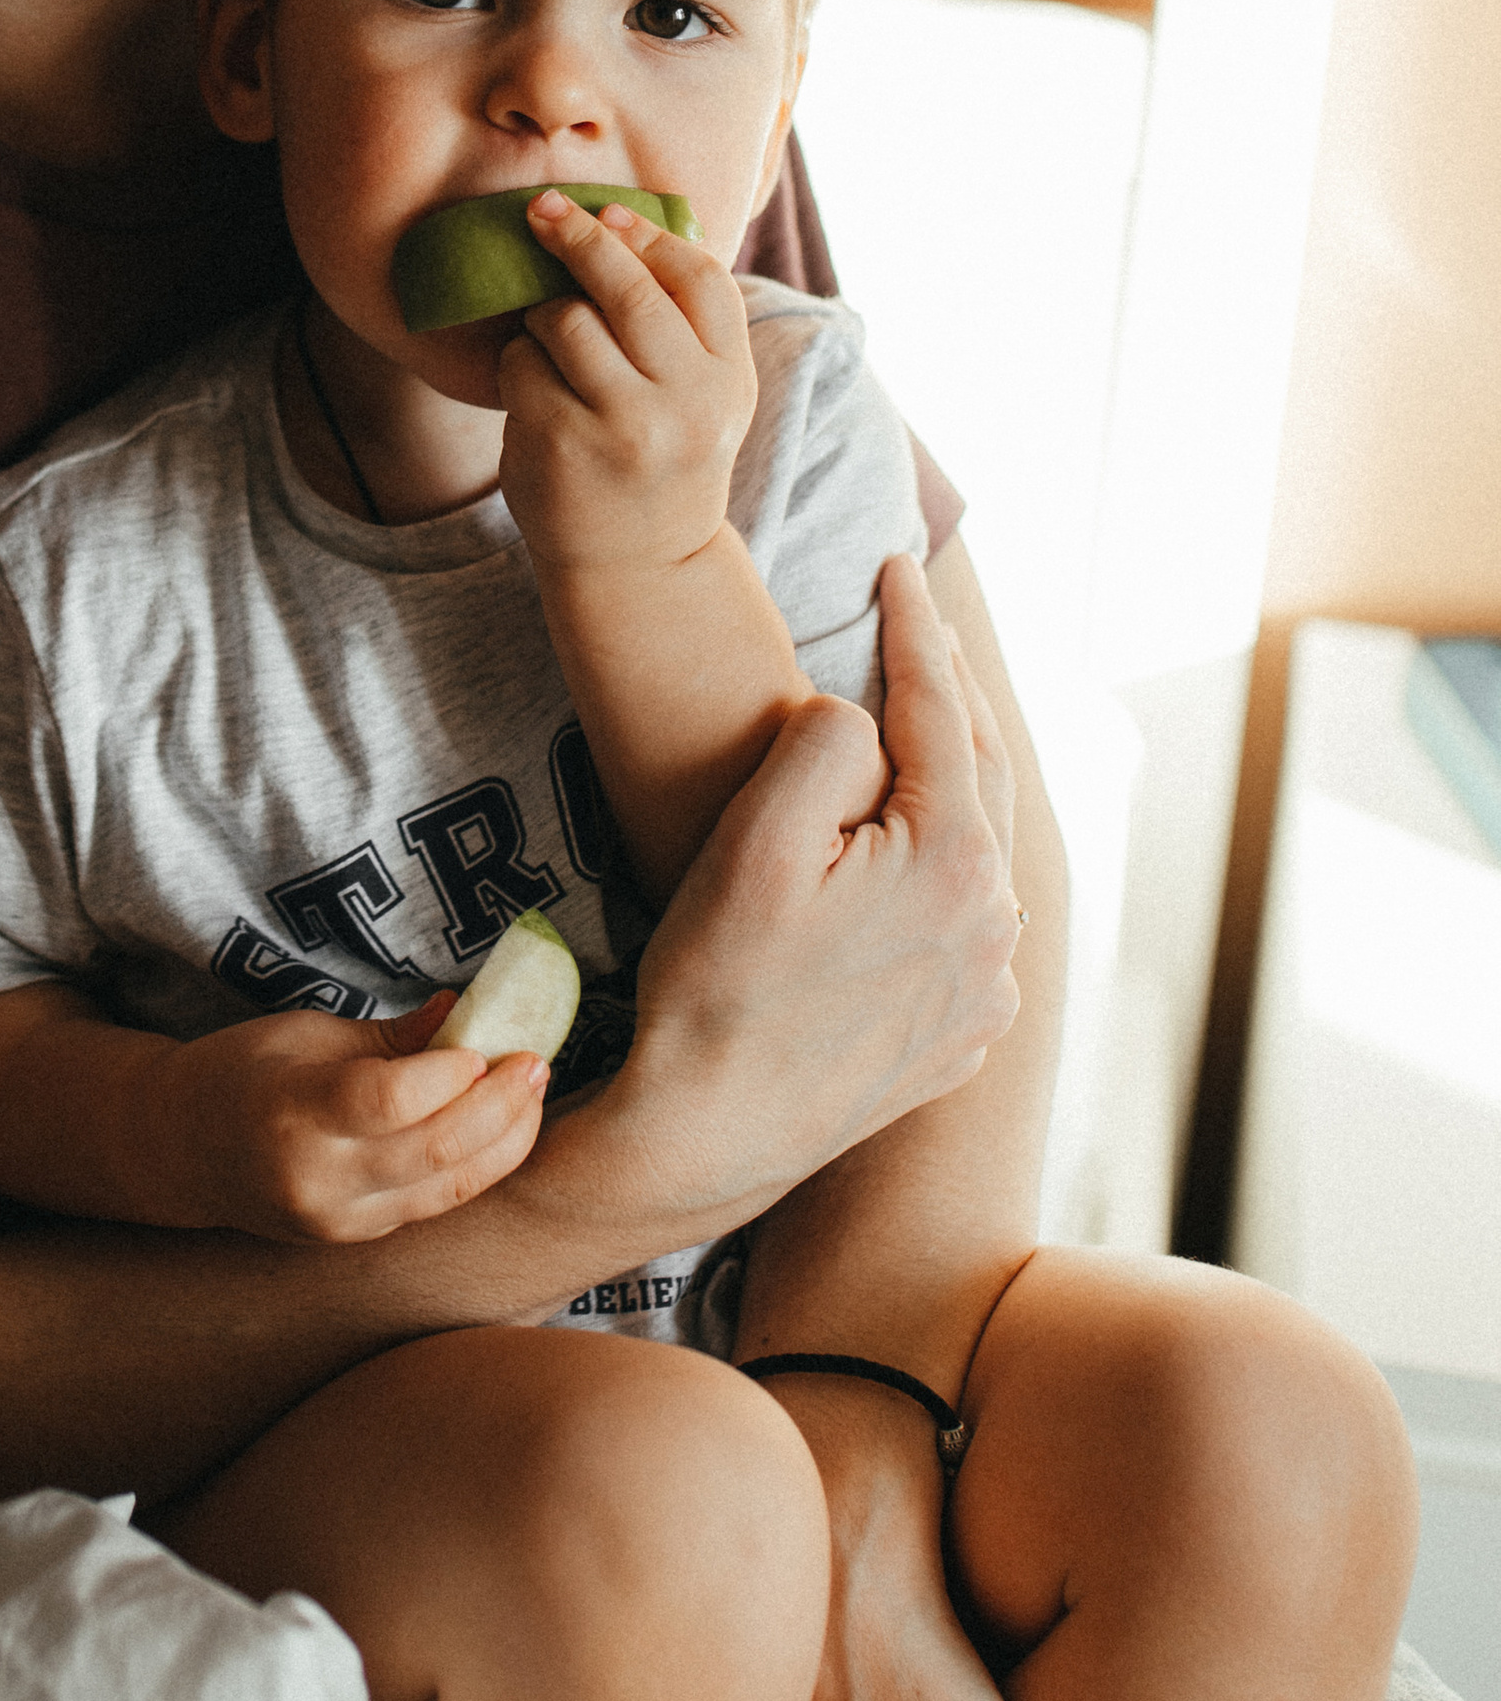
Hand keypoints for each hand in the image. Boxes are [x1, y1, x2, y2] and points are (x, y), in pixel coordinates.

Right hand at [178, 992, 548, 1244]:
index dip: (450, 1073)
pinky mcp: (357, 1237)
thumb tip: (467, 1011)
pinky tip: (501, 1128)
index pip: (386, 1100)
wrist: (180, 1150)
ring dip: (505, 1140)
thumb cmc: (241, 1072)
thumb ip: (391, 1035)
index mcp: (289, 1111)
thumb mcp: (304, 1032)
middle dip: (500, 1106)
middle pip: (433, 1149)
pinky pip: (435, 1202)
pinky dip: (477, 1165)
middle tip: (536, 1062)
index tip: (486, 1044)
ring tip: (533, 1093)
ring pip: (448, 1188)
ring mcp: (337, 1219)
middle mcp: (314, 1179)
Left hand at [497, 192, 757, 578]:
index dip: (650, 236)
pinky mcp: (562, 444)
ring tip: (551, 345)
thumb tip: (626, 220)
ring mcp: (623, 427)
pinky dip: (518, 364)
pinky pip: (521, 364)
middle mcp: (685, 404)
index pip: (700, 280)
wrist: (638, 566)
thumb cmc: (662, 459)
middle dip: (580, 237)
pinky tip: (534, 393)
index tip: (610, 213)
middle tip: (542, 210)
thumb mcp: (704, 398)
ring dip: (545, 317)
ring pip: (566, 320)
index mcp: (728, 382)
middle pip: (628, 290)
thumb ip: (685, 325)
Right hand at [537, 553, 1018, 1247]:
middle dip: (945, 691)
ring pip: (975, 851)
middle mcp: (996, 925)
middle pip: (976, 774)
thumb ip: (827, 740)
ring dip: (949, 782)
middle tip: (917, 621)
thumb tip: (864, 716)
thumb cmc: (718, 985)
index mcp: (957, 861)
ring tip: (919, 724)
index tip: (898, 563)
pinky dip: (946, 871)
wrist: (705, 1137)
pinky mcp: (961, 1038)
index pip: (941, 709)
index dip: (916, 626)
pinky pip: (967, 926)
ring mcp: (986, 990)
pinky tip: (912, 856)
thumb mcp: (756, 836)